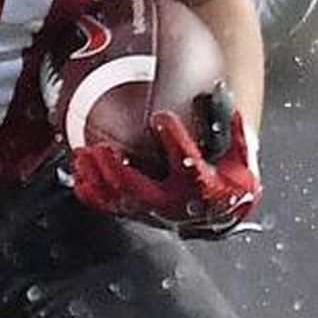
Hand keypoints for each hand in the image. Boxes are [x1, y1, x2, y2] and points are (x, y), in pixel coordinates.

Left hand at [70, 105, 260, 238]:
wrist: (219, 210)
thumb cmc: (227, 179)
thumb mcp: (239, 157)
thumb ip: (235, 132)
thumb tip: (231, 106)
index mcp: (202, 187)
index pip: (188, 163)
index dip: (174, 139)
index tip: (160, 117)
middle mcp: (174, 203)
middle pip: (141, 190)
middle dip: (118, 170)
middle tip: (102, 148)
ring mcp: (152, 210)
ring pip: (119, 198)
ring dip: (98, 177)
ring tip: (83, 154)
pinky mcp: (137, 211)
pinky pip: (110, 206)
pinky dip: (91, 193)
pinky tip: (78, 175)